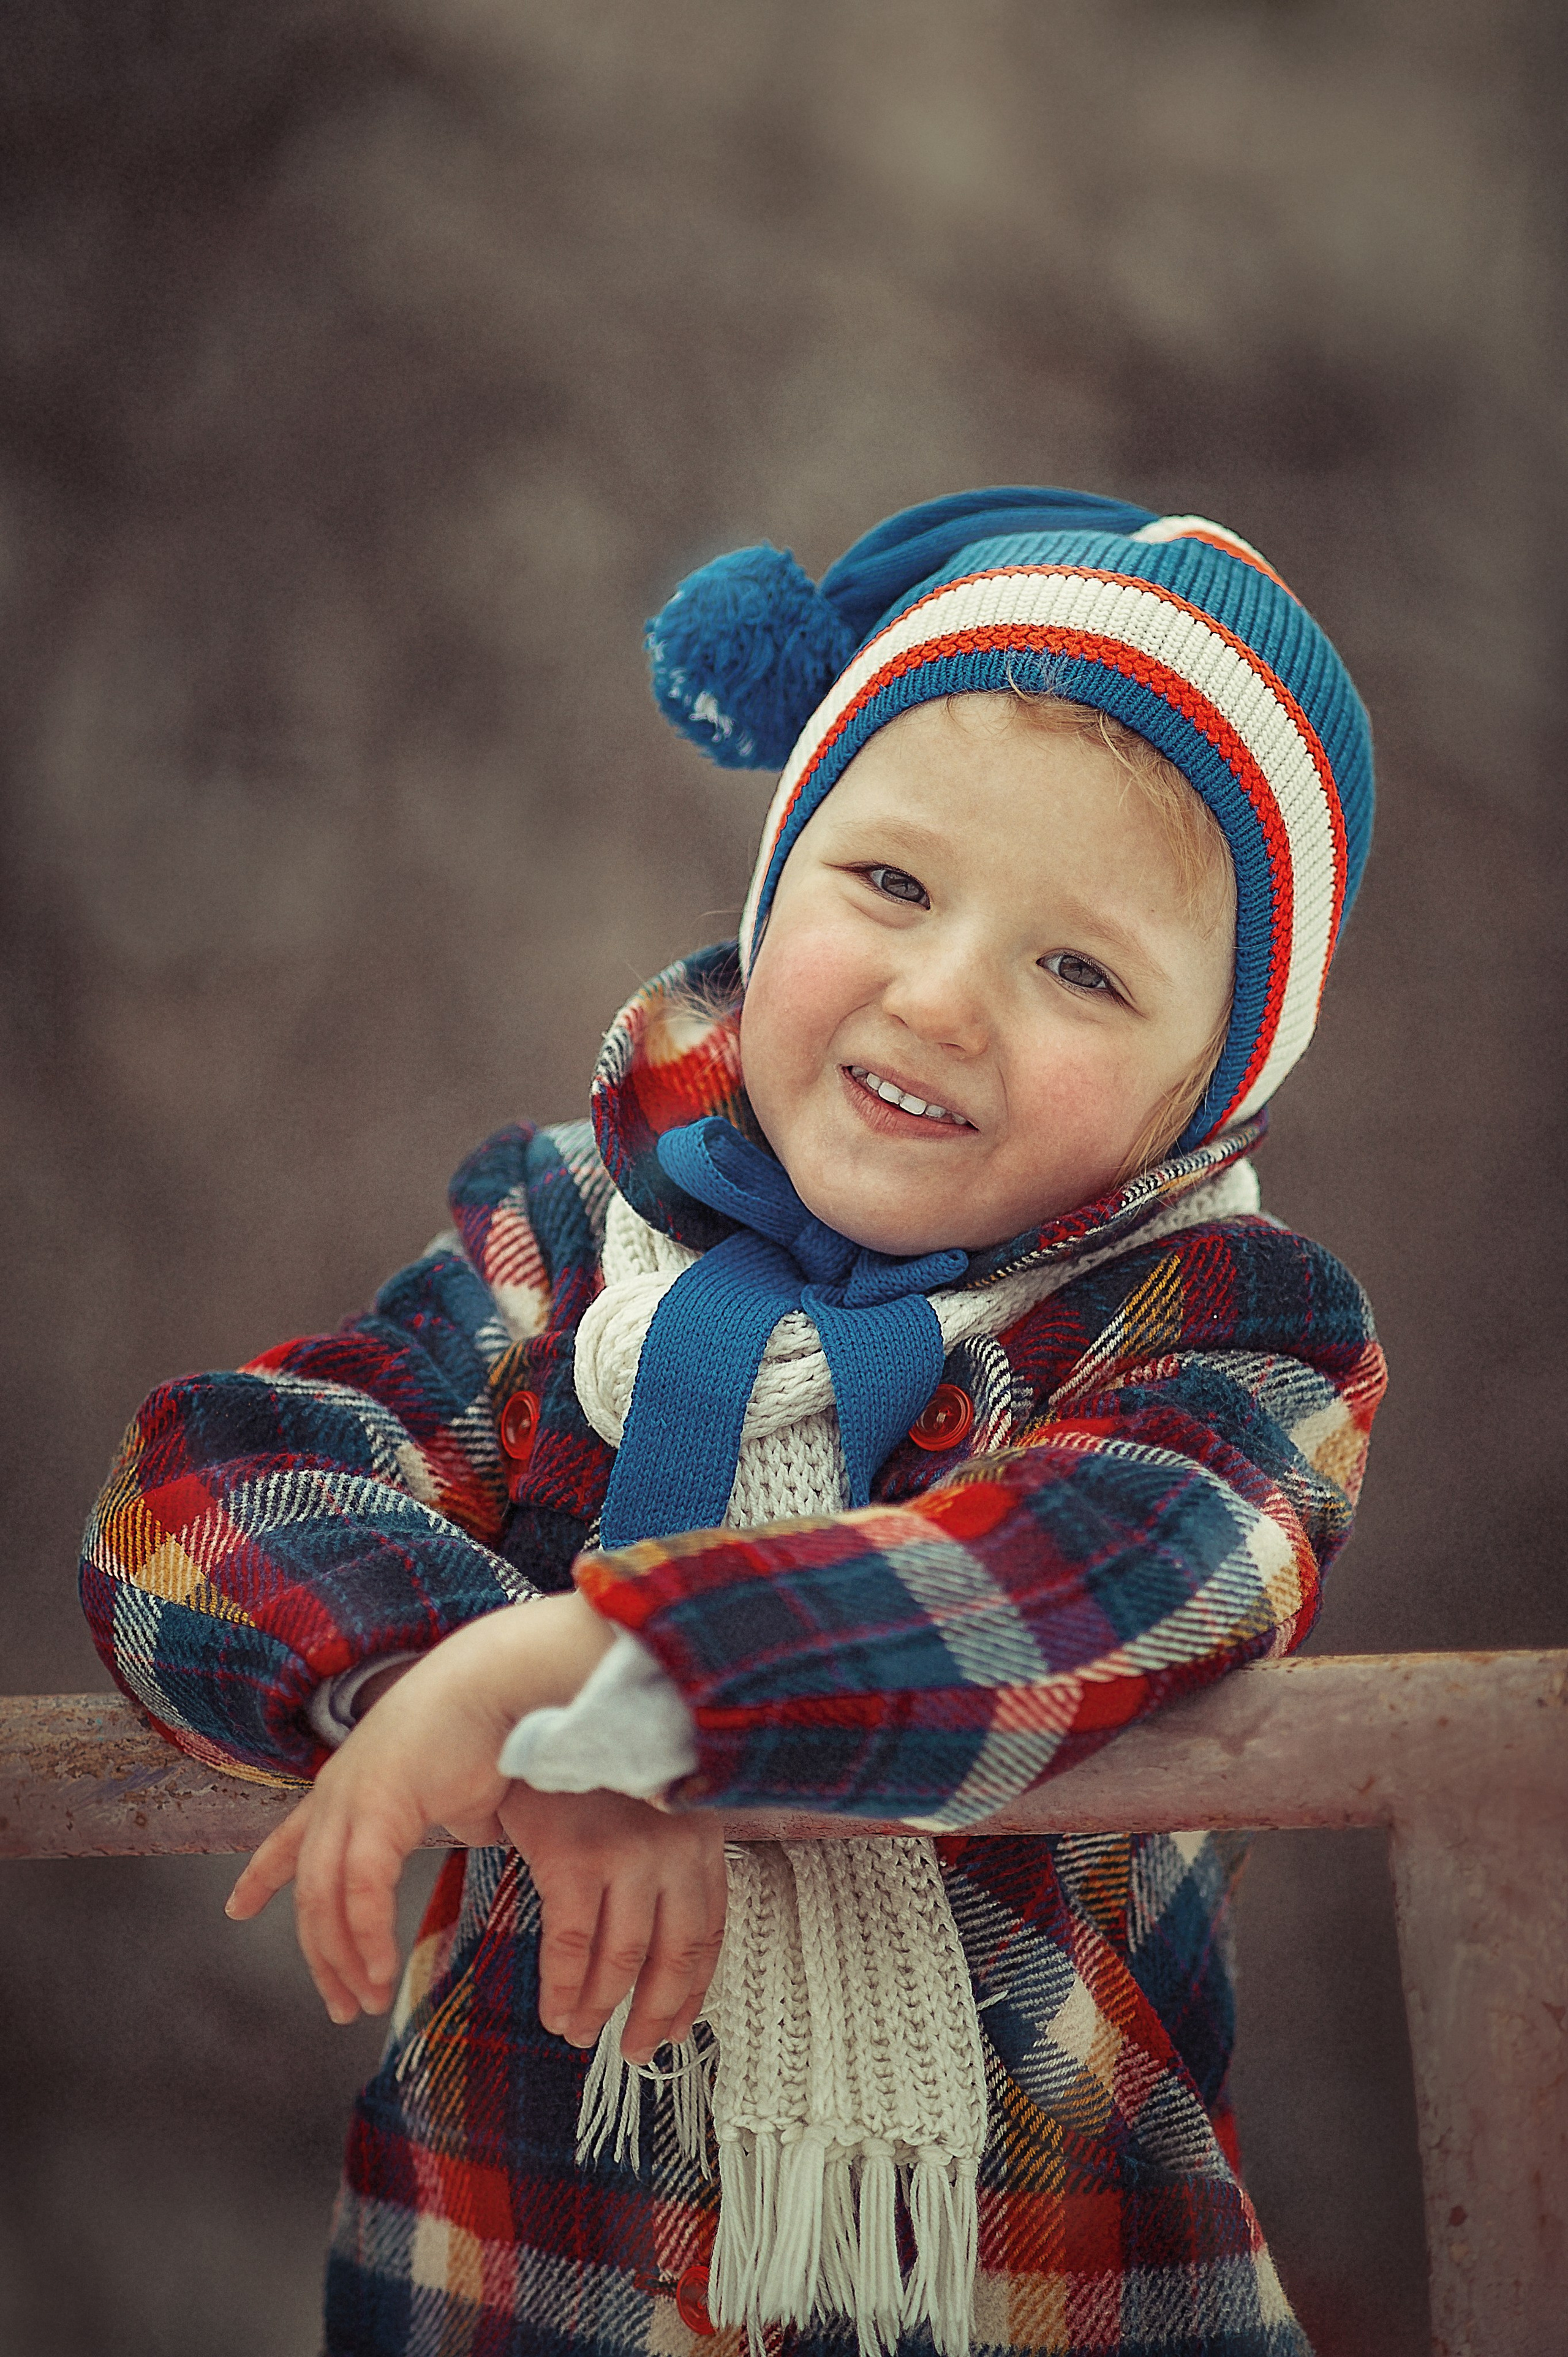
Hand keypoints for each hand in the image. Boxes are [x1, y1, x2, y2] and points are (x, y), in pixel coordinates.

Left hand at [226, 1592, 614, 2022]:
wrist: (504, 1680)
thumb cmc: (492, 1727)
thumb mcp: (459, 1787)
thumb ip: (449, 1815)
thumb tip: (476, 1831)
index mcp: (351, 1783)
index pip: (290, 1838)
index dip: (262, 1875)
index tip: (236, 1908)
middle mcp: (337, 1792)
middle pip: (310, 1892)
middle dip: (321, 1955)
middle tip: (341, 2004)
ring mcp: (352, 1798)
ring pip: (327, 1900)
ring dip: (344, 1959)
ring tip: (366, 2001)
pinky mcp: (377, 1808)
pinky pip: (361, 1891)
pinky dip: (368, 1937)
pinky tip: (383, 1972)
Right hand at [499, 1783, 726, 2063]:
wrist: (541, 1711)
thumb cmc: (588, 1763)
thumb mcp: (646, 1807)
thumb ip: (661, 1862)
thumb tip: (651, 1945)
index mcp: (699, 1835)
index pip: (708, 1933)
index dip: (691, 1990)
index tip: (677, 2026)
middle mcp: (674, 1847)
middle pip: (674, 1956)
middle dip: (653, 2014)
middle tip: (636, 2049)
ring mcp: (627, 1854)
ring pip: (621, 1960)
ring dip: (600, 2009)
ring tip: (580, 2033)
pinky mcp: (576, 1858)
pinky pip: (572, 1947)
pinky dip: (562, 1989)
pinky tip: (555, 2009)